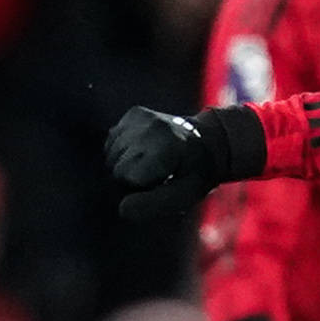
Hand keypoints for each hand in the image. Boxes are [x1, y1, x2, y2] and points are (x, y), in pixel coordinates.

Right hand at [107, 106, 234, 218]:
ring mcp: (142, 117)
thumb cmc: (195, 174)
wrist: (209, 143)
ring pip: (110, 154)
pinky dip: (122, 149)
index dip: (139, 187)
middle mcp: (152, 127)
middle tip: (159, 173)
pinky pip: (112, 140)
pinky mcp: (135, 112)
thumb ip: (153, 205)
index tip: (161, 182)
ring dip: (125, 163)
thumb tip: (122, 208)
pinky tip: (144, 150)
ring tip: (153, 162)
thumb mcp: (183, 196)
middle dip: (130, 177)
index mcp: (166, 146)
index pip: (126, 177)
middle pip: (115, 167)